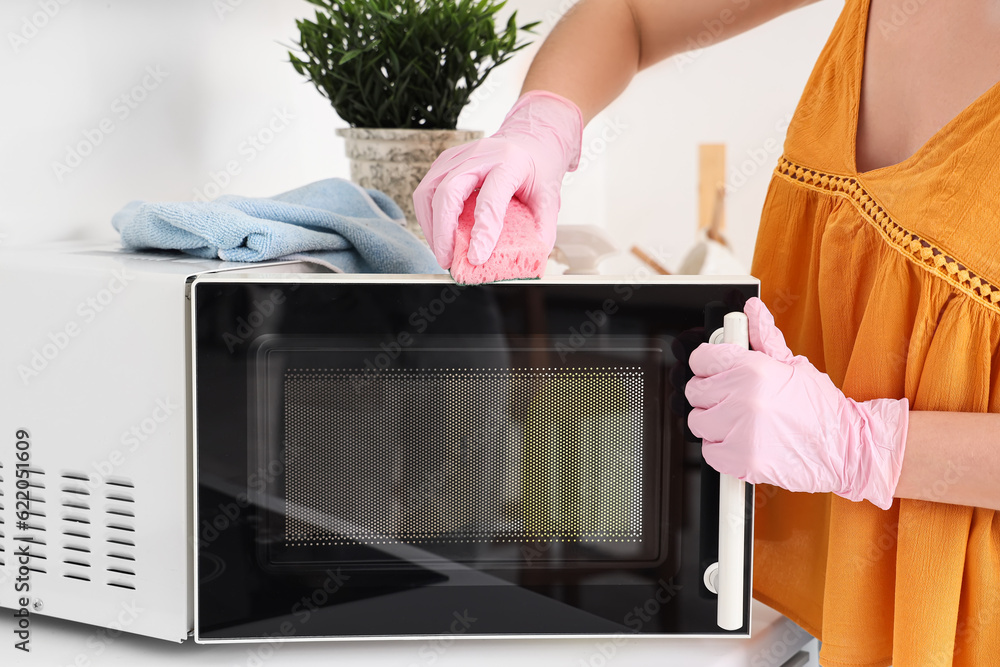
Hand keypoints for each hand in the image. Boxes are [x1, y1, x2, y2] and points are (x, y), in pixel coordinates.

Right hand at [412, 90, 582, 267]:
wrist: (531, 138)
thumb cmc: (538, 167)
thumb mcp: (550, 197)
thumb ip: (543, 228)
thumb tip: (532, 258)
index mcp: (510, 163)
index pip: (490, 199)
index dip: (482, 231)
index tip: (477, 257)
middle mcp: (481, 155)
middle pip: (449, 191)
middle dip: (443, 230)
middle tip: (447, 259)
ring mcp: (460, 155)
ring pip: (429, 189)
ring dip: (430, 225)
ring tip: (441, 250)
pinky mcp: (446, 160)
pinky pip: (427, 189)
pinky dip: (429, 215)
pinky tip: (438, 233)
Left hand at [684, 298, 908, 509]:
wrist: (846, 448)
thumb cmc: (820, 408)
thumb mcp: (793, 365)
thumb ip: (764, 338)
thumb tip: (752, 309)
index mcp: (754, 369)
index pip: (701, 359)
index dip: (708, 364)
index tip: (716, 371)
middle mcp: (744, 397)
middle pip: (695, 391)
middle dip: (711, 395)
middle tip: (735, 400)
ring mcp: (741, 430)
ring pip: (698, 422)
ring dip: (715, 423)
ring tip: (742, 422)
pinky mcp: (742, 460)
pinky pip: (709, 452)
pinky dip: (722, 450)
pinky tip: (744, 442)